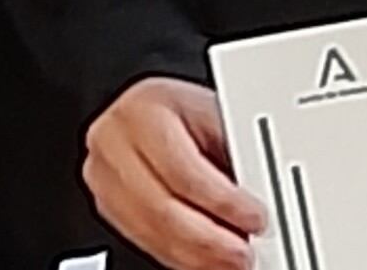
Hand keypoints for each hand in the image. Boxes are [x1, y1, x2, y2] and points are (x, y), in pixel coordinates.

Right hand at [86, 77, 266, 269]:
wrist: (159, 114)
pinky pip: (145, 241)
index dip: (222, 202)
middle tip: (245, 253)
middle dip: (210, 240)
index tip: (256, 218)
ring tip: (231, 261)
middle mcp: (113, 143)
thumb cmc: (188, 112)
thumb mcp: (215, 116)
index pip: (182, 169)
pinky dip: (181, 258)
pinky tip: (207, 260)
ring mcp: (104, 177)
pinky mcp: (107, 205)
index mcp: (142, 111)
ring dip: (197, 256)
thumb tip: (262, 197)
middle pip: (161, 209)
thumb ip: (236, 154)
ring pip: (151, 232)